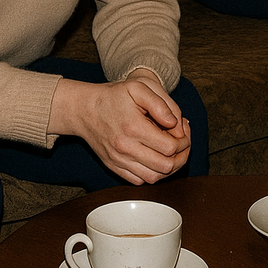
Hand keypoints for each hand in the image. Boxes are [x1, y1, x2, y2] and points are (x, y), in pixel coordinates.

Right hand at [49, 68, 191, 184]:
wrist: (84, 109)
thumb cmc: (113, 96)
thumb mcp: (139, 87)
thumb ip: (161, 103)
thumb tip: (175, 123)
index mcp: (134, 127)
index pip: (170, 147)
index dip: (184, 140)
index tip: (183, 129)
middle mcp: (125, 148)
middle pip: (166, 166)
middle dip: (181, 155)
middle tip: (182, 142)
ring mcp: (119, 160)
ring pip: (154, 178)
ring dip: (169, 167)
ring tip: (172, 152)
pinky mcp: (114, 167)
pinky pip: (139, 181)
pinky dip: (153, 173)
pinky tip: (156, 158)